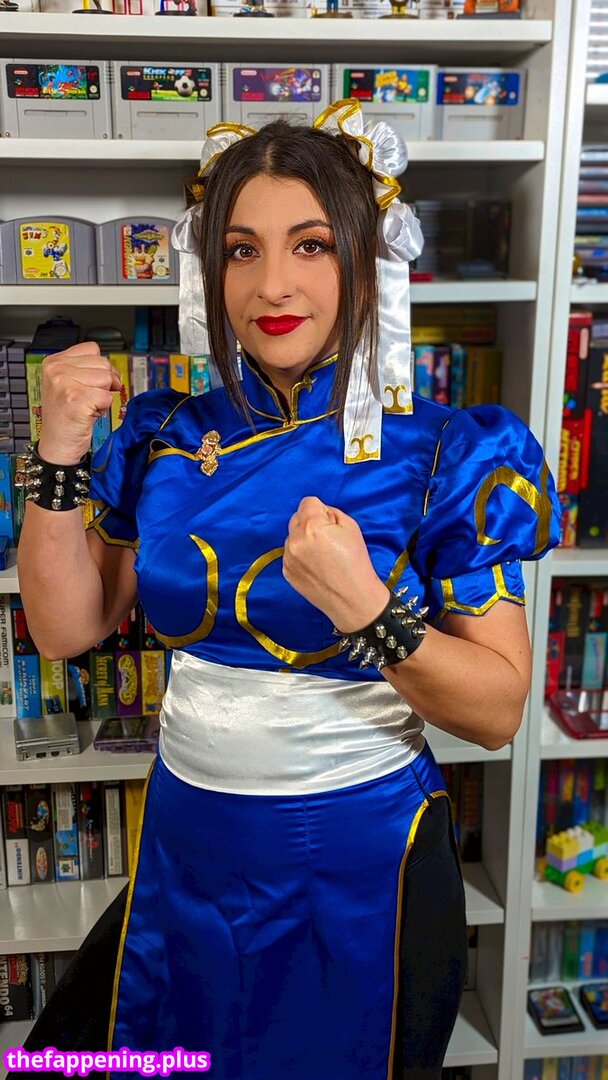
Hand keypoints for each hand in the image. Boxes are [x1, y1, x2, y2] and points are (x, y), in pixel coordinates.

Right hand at [38, 342, 123, 464]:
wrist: (57, 445)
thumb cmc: (65, 418)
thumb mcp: (68, 385)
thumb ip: (85, 370)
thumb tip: (112, 369)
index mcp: (54, 362)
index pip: (92, 349)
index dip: (101, 366)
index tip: (96, 382)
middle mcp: (56, 370)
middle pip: (102, 363)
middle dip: (105, 383)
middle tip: (92, 398)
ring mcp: (64, 383)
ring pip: (106, 379)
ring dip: (103, 396)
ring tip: (88, 406)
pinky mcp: (75, 399)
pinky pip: (106, 396)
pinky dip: (103, 408)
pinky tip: (89, 414)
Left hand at [282, 496, 389, 632]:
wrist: (352, 599)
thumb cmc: (356, 563)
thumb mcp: (351, 527)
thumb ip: (331, 513)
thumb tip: (319, 512)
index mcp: (312, 526)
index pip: (307, 502)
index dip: (321, 510)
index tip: (329, 523)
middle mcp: (295, 540)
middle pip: (296, 518)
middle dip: (310, 523)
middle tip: (327, 539)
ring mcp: (288, 557)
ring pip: (292, 537)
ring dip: (303, 540)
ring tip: (322, 556)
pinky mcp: (286, 571)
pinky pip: (290, 554)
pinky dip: (300, 556)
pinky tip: (316, 566)